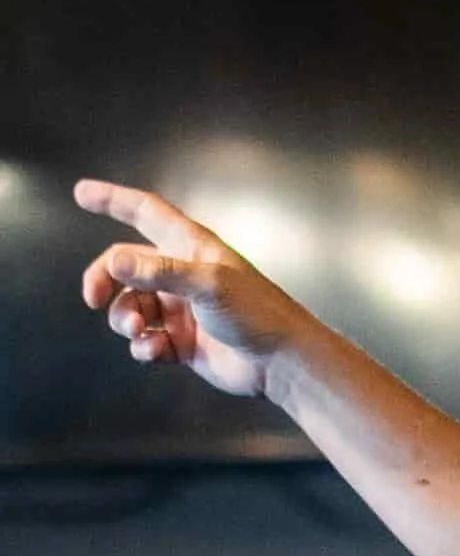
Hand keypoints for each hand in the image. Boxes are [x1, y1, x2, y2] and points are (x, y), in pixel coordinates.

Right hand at [76, 178, 304, 400]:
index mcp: (191, 248)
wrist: (281, 363)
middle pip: (125, 266)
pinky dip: (143, 347)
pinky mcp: (182, 343)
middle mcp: (182, 274)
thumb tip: (115, 260)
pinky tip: (155, 352)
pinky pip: (146, 341)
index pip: (145, 213)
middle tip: (93, 299)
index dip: (113, 200)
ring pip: (131, 307)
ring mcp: (181, 310)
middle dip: (104, 279)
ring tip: (140, 332)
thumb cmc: (257, 313)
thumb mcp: (209, 284)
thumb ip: (160, 272)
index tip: (81, 192)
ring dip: (125, 319)